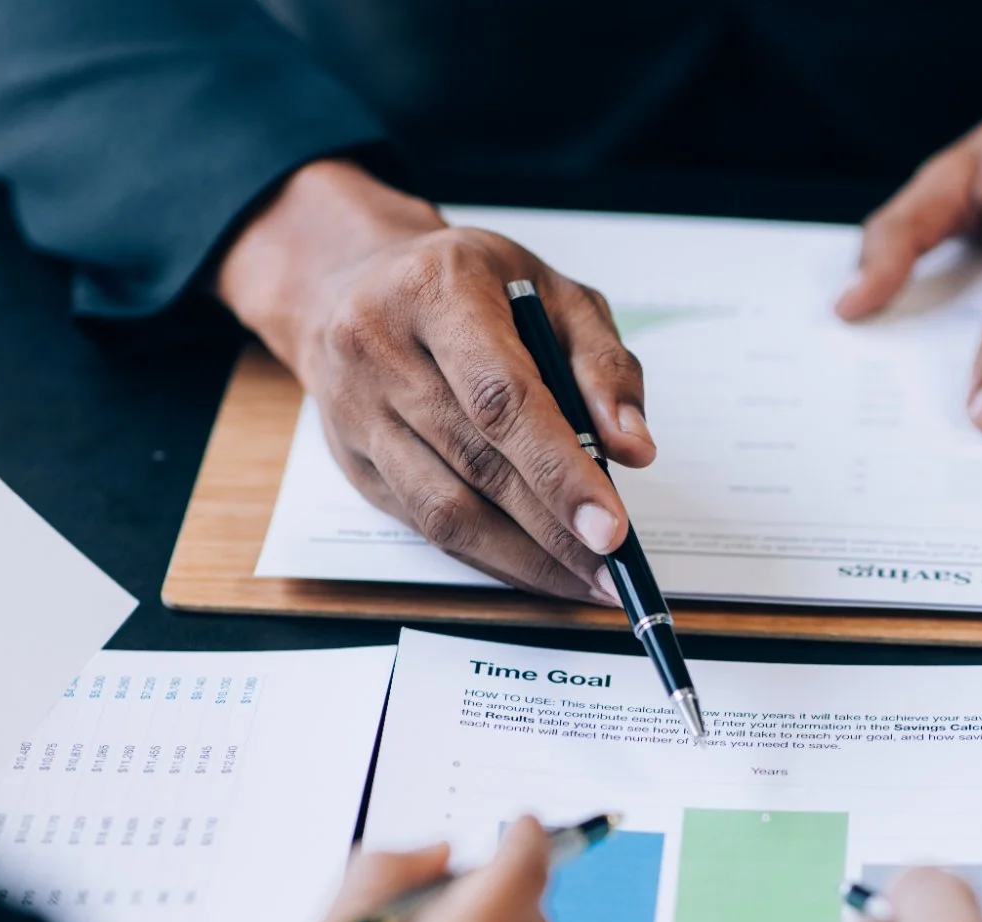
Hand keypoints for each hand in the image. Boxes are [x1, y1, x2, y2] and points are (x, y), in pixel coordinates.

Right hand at [217, 160, 655, 602]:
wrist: (347, 280)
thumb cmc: (469, 285)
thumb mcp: (551, 293)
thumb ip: (603, 364)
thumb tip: (634, 450)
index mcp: (437, 292)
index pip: (502, 399)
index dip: (560, 472)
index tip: (613, 528)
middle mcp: (380, 347)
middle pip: (477, 463)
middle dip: (554, 530)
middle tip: (616, 573)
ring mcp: (355, 409)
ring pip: (443, 509)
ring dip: (524, 558)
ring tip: (587, 581)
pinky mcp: (351, 459)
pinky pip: (425, 524)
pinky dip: (489, 555)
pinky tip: (538, 566)